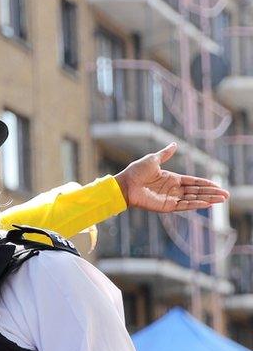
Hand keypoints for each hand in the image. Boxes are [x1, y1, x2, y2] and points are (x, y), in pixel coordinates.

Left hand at [114, 143, 229, 212]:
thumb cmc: (136, 171)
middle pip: (196, 191)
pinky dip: (195, 205)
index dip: (205, 184)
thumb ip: (165, 154)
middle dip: (211, 193)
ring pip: (193, 199)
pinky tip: (206, 204)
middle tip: (226, 195)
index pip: (193, 182)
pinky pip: (184, 206)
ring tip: (221, 200)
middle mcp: (173, 189)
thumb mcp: (153, 159)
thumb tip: (175, 144)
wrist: (125, 184)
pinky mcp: (166, 206)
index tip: (217, 185)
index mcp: (171, 179)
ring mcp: (170, 198)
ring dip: (207, 199)